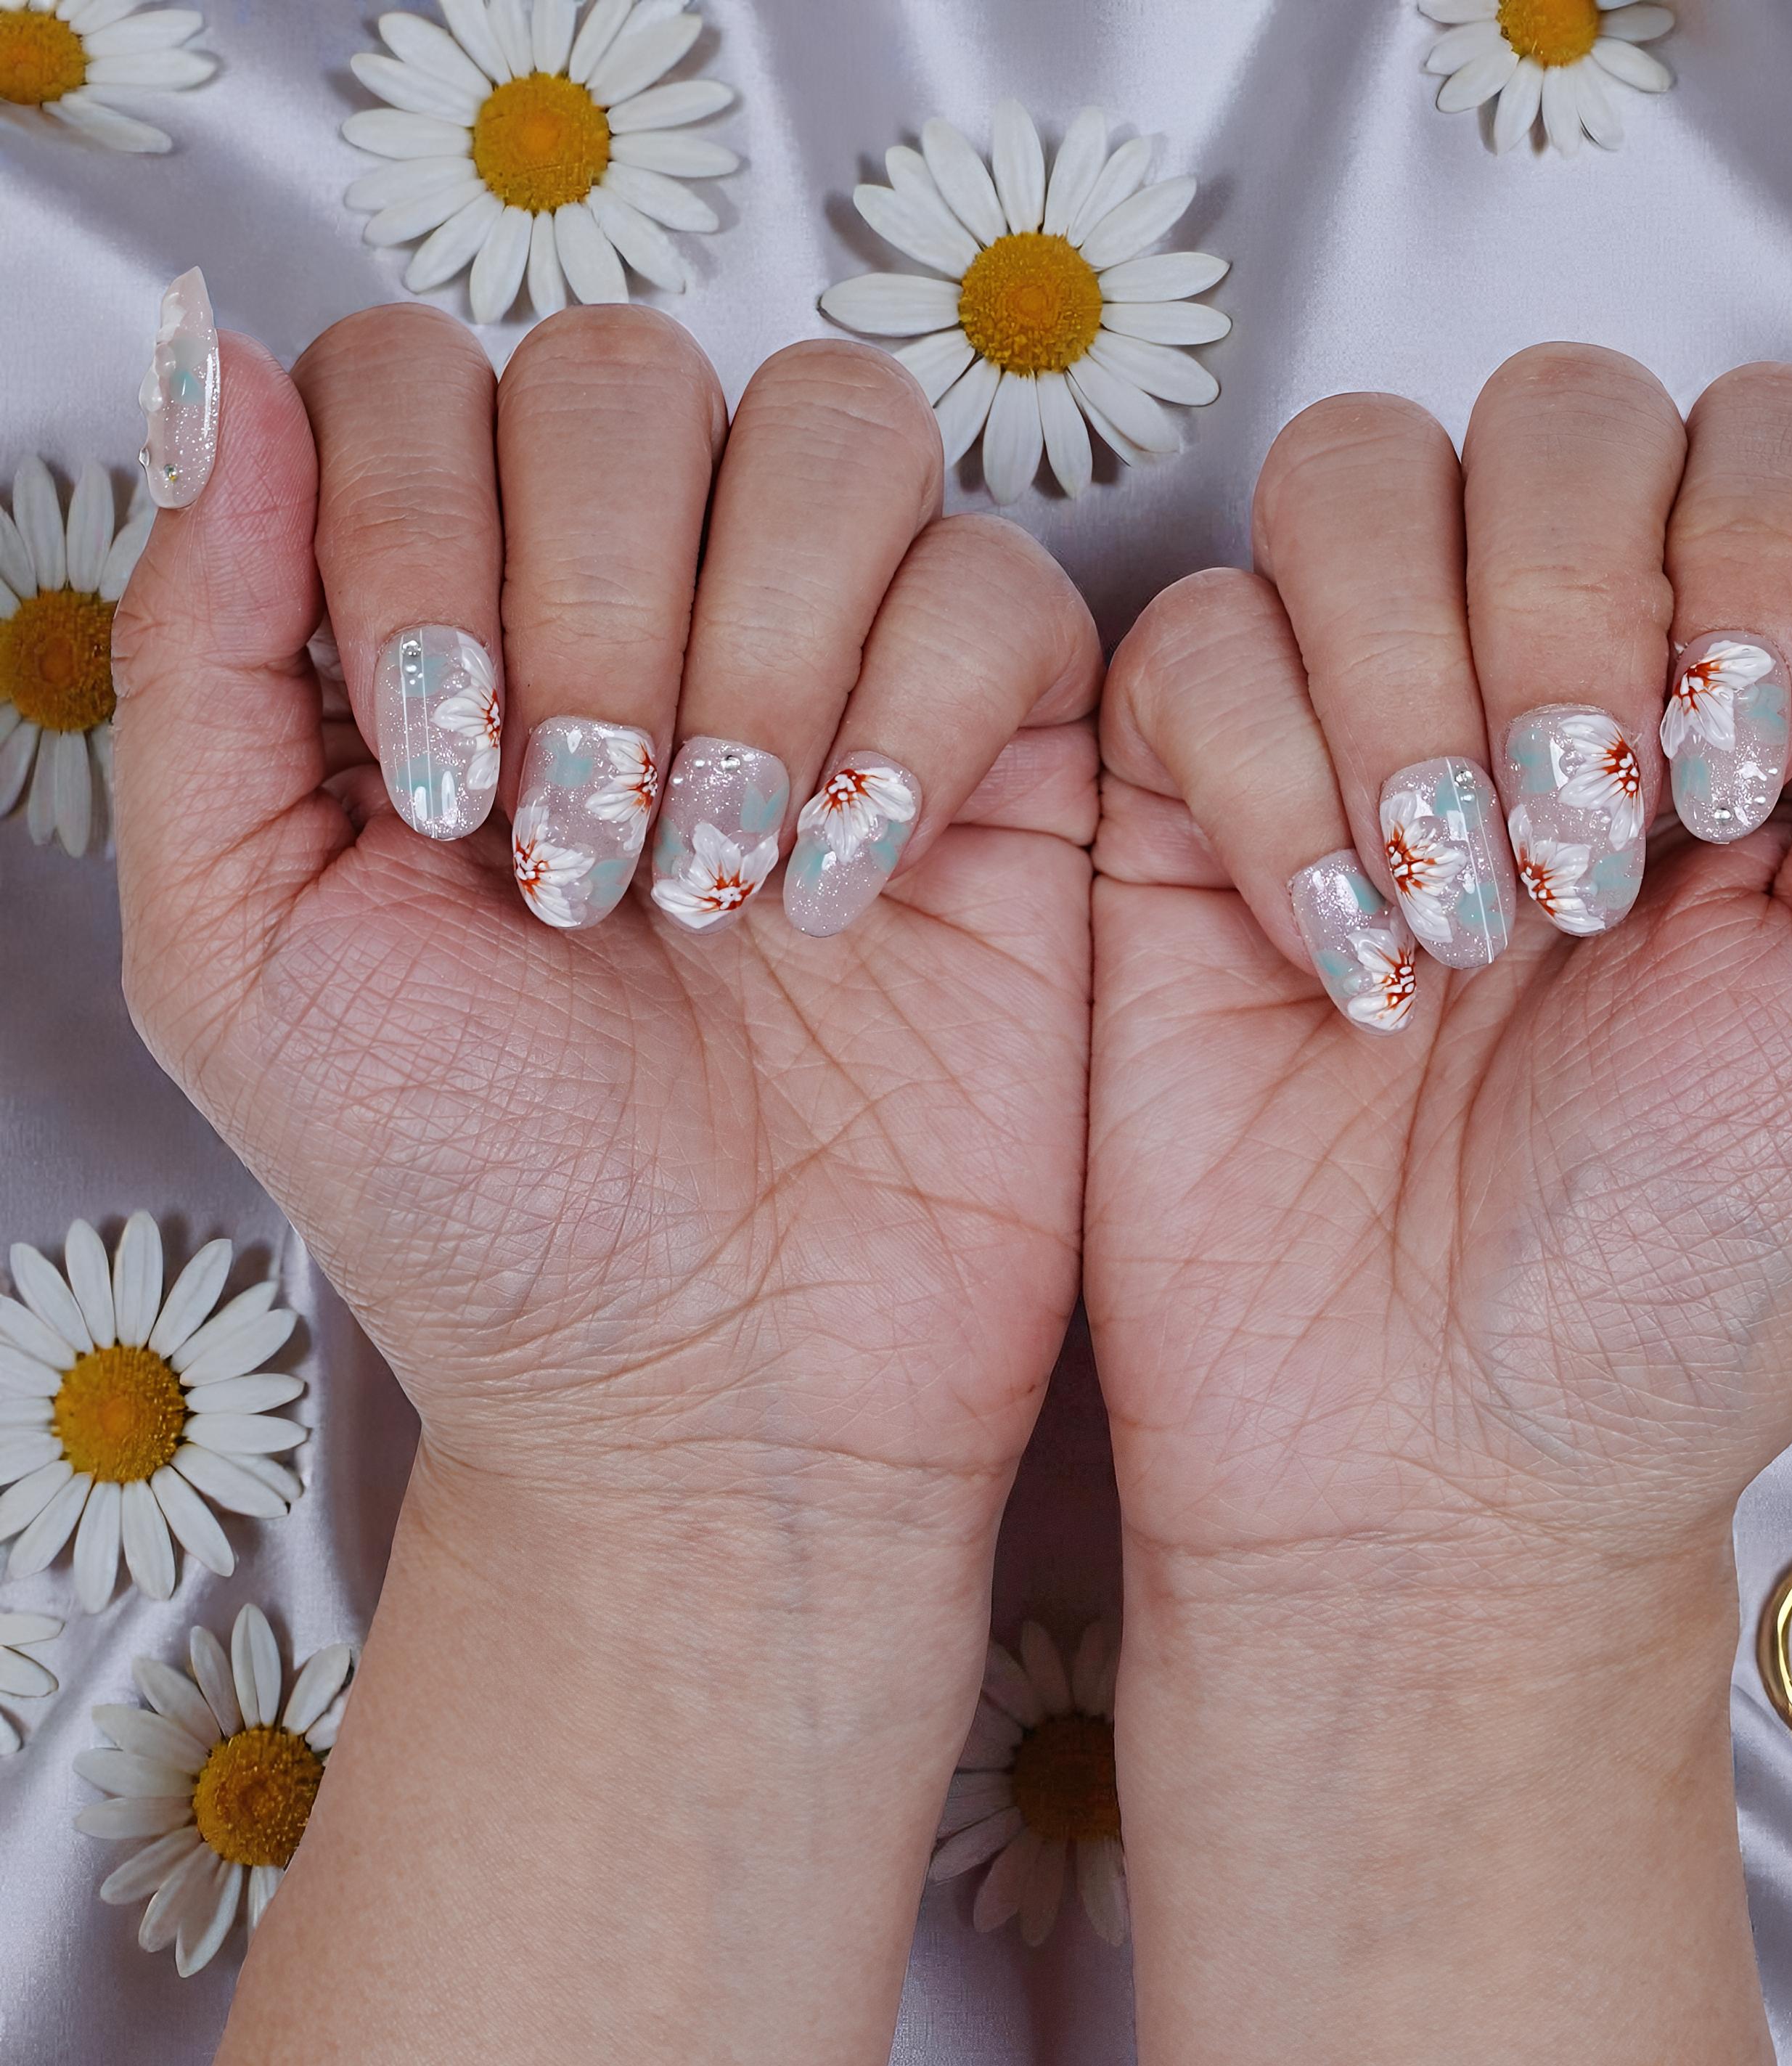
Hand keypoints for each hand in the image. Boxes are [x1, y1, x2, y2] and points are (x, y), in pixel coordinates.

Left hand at [118, 307, 1097, 1528]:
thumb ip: (201, 654)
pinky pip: (1001, 586)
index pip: (421, 379)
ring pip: (838, 431)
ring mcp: (841, 672)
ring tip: (722, 882)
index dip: (415, 527)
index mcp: (454, 637)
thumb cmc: (481, 1206)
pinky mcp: (1009, 754)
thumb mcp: (240, 949)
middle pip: (629, 374)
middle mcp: (647, 622)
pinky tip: (857, 887)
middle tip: (580, 858)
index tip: (437, 778)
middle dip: (588, 610)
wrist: (716, 1391)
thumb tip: (215, 368)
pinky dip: (919, 718)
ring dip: (757, 652)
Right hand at [1086, 347, 1791, 2065]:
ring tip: (1465, 917)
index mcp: (1733, 707)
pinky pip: (1194, 642)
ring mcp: (1350, 726)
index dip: (1754, 542)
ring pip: (1348, 478)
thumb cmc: (1674, 1271)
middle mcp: (1542, 681)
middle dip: (1578, 614)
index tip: (1743, 769)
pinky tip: (1337, 961)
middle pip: (1551, 408)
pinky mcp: (1179, 801)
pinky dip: (1272, 786)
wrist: (1435, 1461)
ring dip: (1420, 687)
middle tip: (1592, 859)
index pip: (1758, 431)